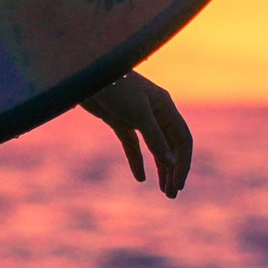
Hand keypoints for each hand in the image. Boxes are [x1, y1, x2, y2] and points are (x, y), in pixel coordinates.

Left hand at [80, 71, 193, 198]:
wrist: (85, 73)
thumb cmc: (116, 86)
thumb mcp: (138, 113)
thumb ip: (156, 139)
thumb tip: (173, 164)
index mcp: (165, 107)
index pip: (182, 140)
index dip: (183, 163)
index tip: (177, 184)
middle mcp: (155, 113)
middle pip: (171, 146)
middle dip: (173, 170)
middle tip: (171, 194)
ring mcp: (137, 117)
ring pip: (154, 148)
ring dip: (160, 169)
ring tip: (163, 191)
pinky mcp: (120, 121)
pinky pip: (133, 146)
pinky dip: (137, 161)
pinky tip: (140, 178)